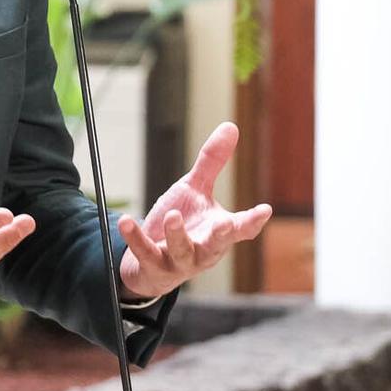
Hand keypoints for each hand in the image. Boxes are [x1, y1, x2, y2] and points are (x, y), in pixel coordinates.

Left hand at [116, 122, 271, 300]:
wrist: (153, 260)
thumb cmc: (183, 223)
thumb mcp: (195, 190)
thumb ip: (212, 163)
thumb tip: (231, 126)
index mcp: (218, 231)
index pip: (242, 228)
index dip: (253, 221)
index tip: (265, 210)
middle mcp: (204, 249)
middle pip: (216, 244)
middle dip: (222, 236)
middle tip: (226, 226)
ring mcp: (179, 260)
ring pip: (182, 251)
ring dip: (177, 235)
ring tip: (172, 215)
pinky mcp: (154, 264)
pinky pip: (145, 252)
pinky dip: (135, 238)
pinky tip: (126, 221)